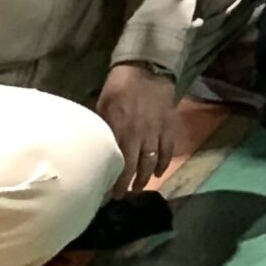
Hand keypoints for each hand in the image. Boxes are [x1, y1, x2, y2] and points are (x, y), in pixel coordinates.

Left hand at [95, 62, 179, 193]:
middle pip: (136, 167)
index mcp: (121, 131)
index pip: (119, 163)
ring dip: (146, 177)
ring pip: (153, 161)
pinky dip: (164, 163)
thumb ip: (103, 130)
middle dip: (129, 184)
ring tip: (139, 188)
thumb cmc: (118, 88)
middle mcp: (140, 135)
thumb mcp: (102, 108)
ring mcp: (157, 131)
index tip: (109, 193)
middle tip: (123, 195)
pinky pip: (169, 149)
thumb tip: (95, 148)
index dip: (115, 181)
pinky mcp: (169, 126)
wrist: (146, 69)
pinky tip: (159, 172)